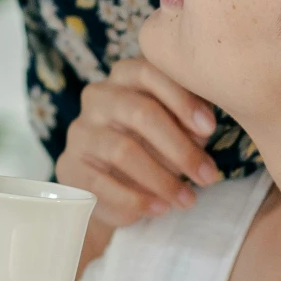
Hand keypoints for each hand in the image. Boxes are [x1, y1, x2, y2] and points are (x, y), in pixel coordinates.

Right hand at [55, 59, 221, 227]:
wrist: (107, 184)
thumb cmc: (151, 146)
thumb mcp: (174, 128)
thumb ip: (188, 123)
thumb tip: (202, 130)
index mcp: (124, 76)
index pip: (150, 72)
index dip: (182, 99)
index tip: (210, 129)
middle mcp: (98, 96)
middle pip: (140, 112)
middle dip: (180, 147)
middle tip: (208, 175)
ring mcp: (81, 130)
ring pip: (123, 150)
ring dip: (162, 179)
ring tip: (187, 199)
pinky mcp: (70, 165)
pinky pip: (103, 182)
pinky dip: (136, 198)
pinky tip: (160, 208)